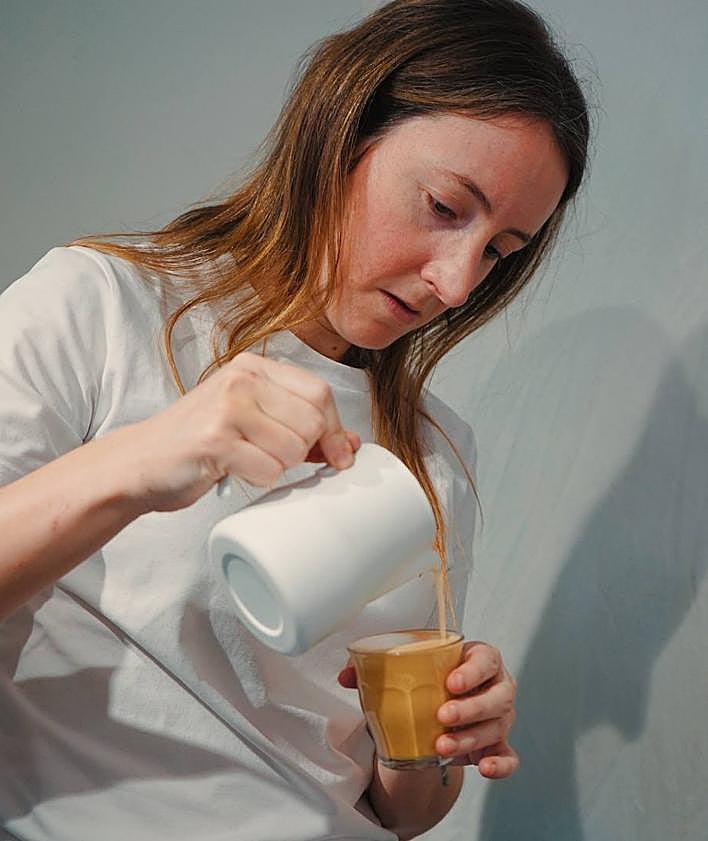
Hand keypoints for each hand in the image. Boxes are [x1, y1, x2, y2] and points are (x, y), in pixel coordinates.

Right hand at [114, 351, 360, 512]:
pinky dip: (258, 479)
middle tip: (276, 458)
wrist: (140, 463)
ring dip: (278, 467)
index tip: (336, 455)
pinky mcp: (215, 440)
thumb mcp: (252, 421)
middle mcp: (241, 379)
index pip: (320, 393)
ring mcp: (227, 407)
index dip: (335, 430)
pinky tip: (235, 471)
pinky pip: (269, 470)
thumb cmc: (199, 443)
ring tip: (248, 461)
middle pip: (314, 422)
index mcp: (253, 367)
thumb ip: (299, 425)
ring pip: (295, 449)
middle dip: (306, 452)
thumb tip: (351, 443)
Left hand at [338, 642, 518, 779]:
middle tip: (442, 716)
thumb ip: (377, 666)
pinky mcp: (499, 745)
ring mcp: (500, 717)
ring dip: (469, 739)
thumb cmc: (431, 677)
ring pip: (496, 728)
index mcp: (479, 659)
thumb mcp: (408, 666)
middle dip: (470, 709)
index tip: (450, 682)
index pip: (485, 659)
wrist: (441, 702)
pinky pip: (508, 757)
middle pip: (496, 697)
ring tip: (441, 746)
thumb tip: (345, 675)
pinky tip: (484, 768)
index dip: (472, 672)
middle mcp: (496, 686)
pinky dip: (500, 764)